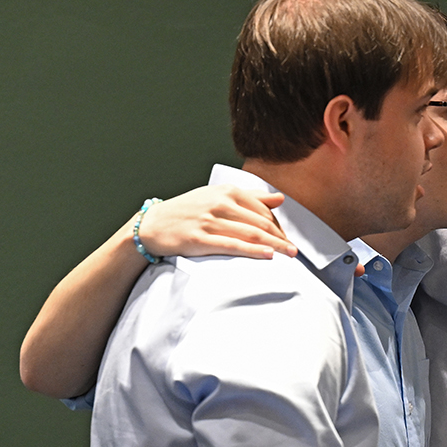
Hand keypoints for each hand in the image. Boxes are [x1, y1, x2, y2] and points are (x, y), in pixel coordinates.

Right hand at [138, 186, 294, 259]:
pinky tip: (268, 255)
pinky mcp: (200, 238)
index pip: (263, 210)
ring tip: (290, 254)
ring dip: (275, 245)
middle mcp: (220, 203)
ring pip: (251, 233)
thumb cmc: (188, 211)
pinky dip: (253, 250)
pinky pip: (233, 245)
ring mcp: (209, 220)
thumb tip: (279, 198)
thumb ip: (251, 197)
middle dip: (280, 237)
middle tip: (294, 250)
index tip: (287, 238)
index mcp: (227, 191)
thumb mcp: (217, 197)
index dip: (278, 226)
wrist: (152, 224)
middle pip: (260, 222)